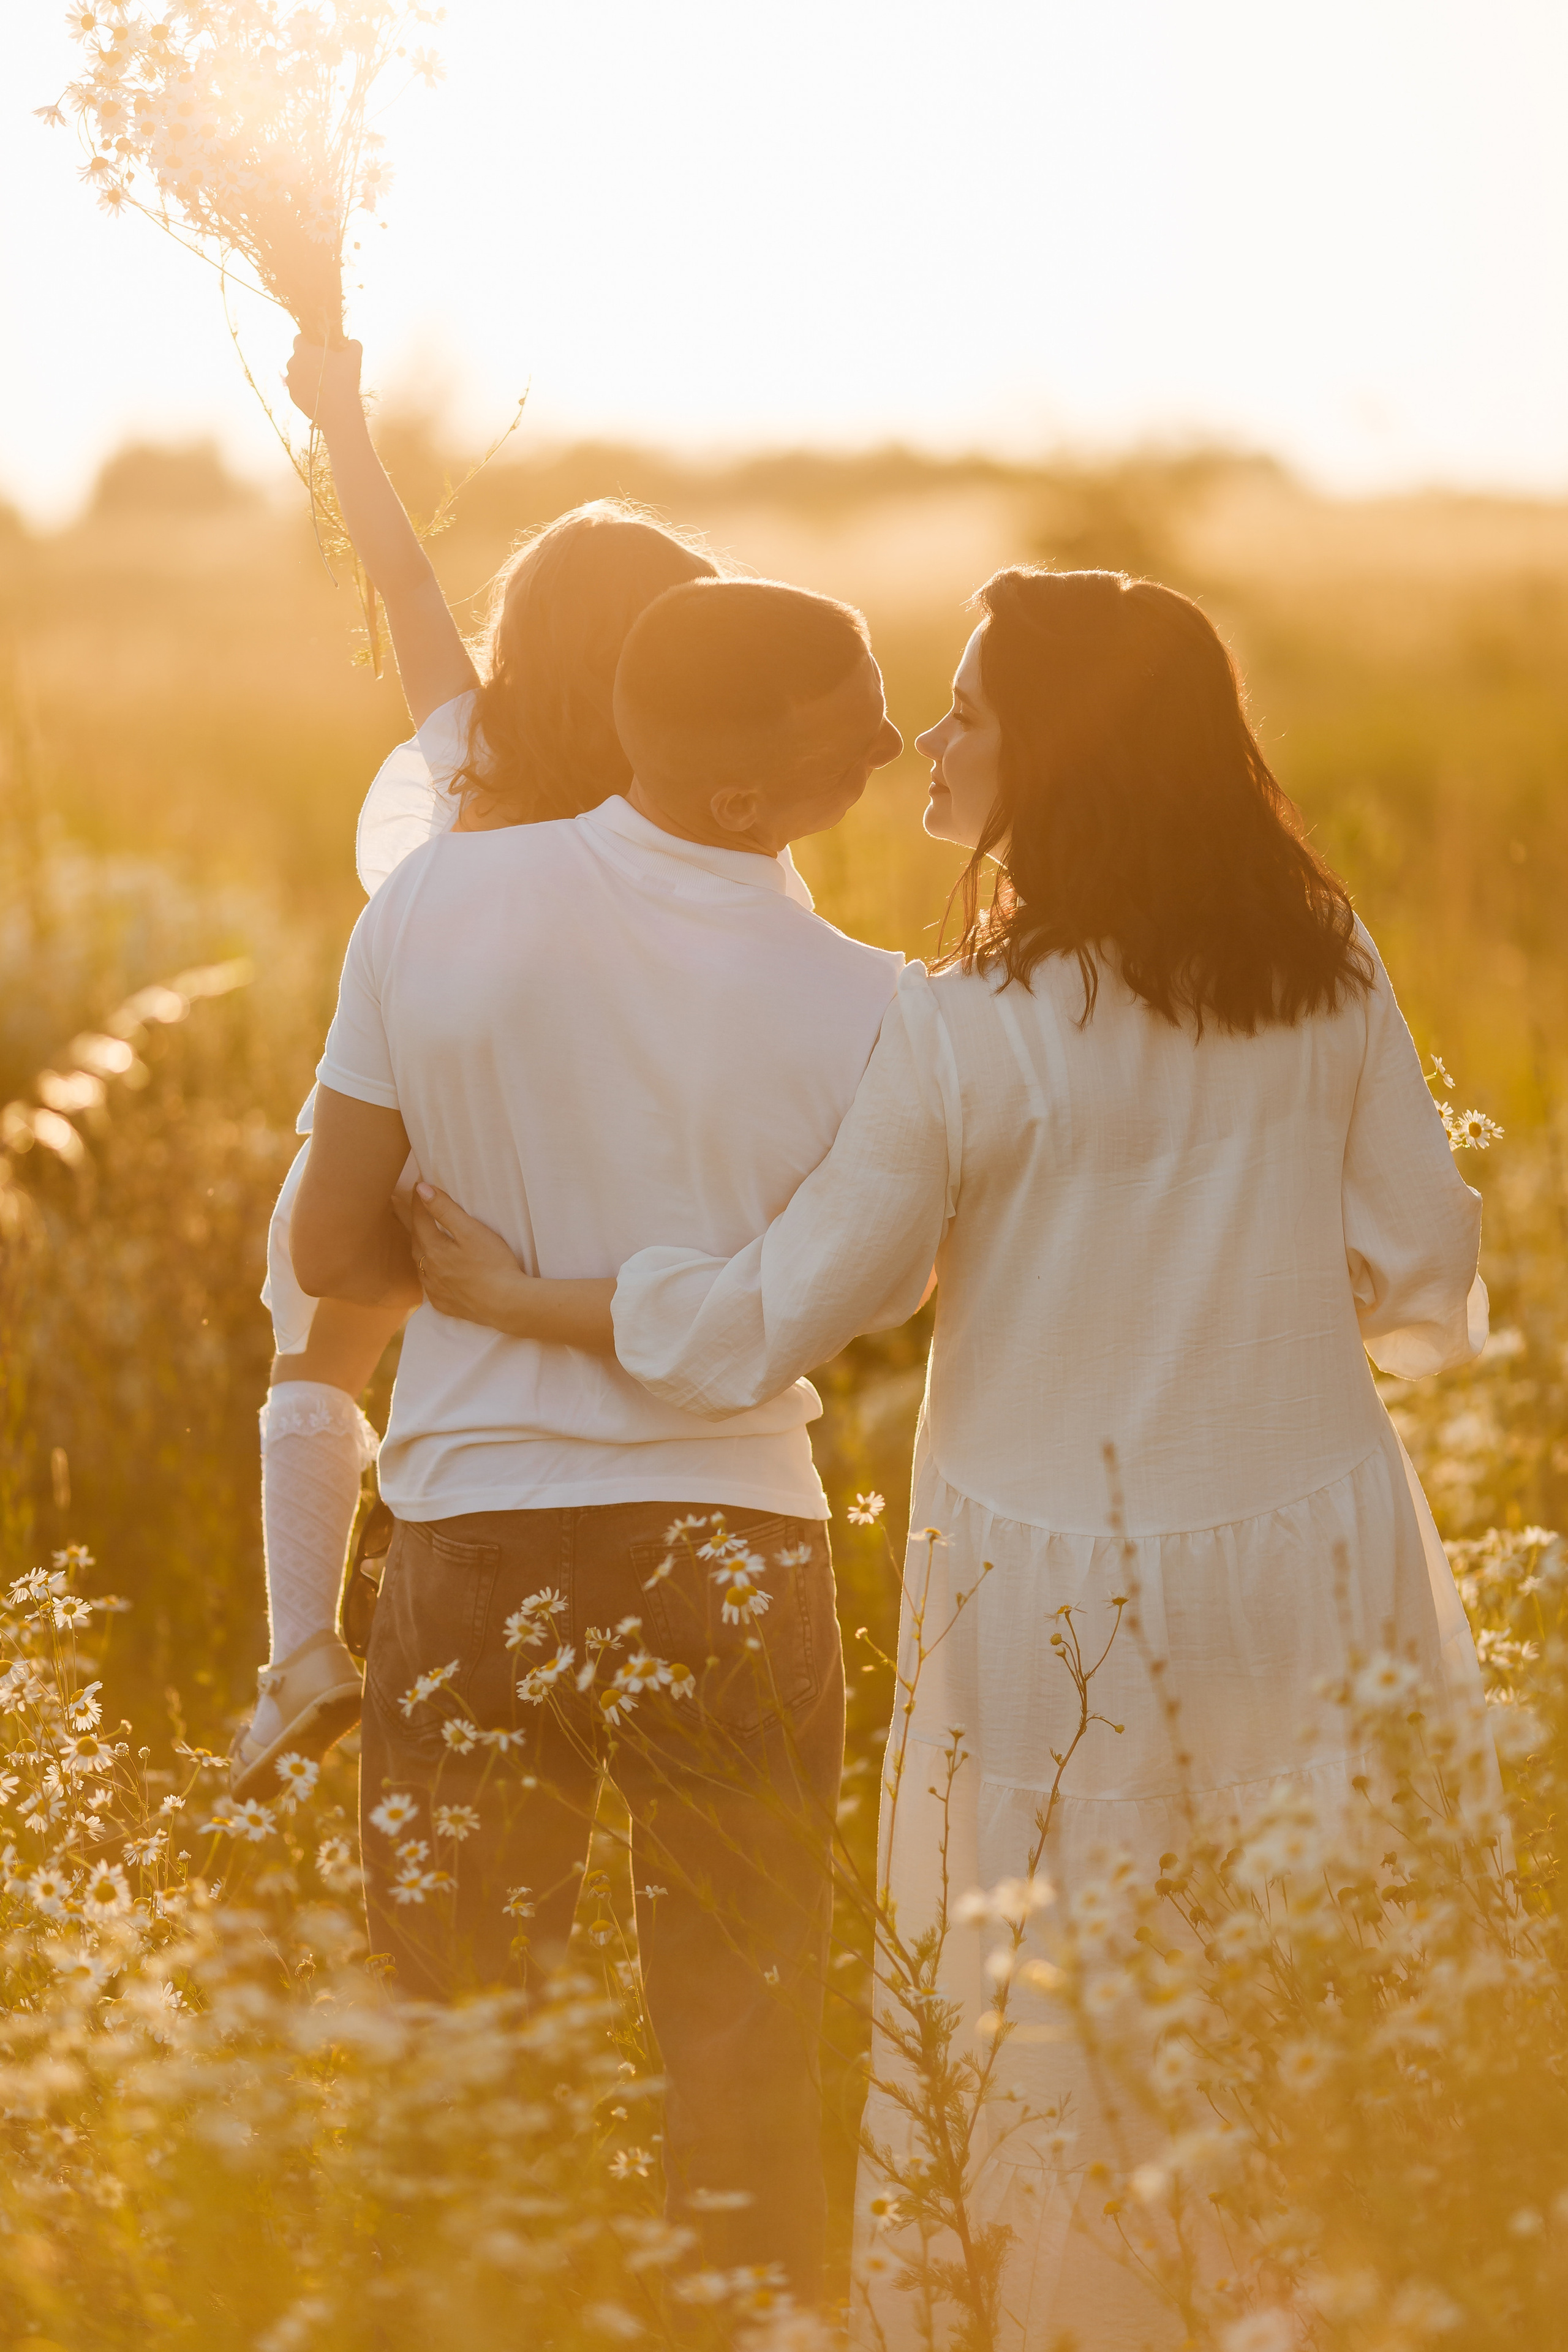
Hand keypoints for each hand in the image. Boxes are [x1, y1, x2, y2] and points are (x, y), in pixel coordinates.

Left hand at [285, 334, 363, 430]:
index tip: (319, 348)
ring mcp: (291, 382)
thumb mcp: (353, 356)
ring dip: (307, 376)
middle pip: (299, 358)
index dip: (309, 342)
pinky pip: (299, 389)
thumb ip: (352, 345)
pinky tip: (320, 395)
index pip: (299, 338)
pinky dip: (306, 390)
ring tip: (323, 384)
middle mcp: (292, 364)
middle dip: (309, 361)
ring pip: (298, 374)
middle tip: (325, 368)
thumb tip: (352, 343)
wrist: (337, 410)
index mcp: (302, 350)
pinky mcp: (293, 397)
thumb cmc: (344, 379)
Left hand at [410, 1183, 534, 1332]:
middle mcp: (428, 1270)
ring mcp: (435, 1289)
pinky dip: (427, 1273)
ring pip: (420, 1264)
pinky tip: (432, 1274)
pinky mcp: (445, 1304)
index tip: (418, 1184)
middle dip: (411, 1222)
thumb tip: (421, 1189)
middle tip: (405, 1207)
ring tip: (418, 1238)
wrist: (506, 1305)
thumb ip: (445, 1209)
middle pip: (415, 1240)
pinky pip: (429, 1285)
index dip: (418, 1200)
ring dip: (418, 1247)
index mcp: (433, 1249)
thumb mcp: (471, 1231)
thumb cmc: (493, 1264)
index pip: (420, 1218)